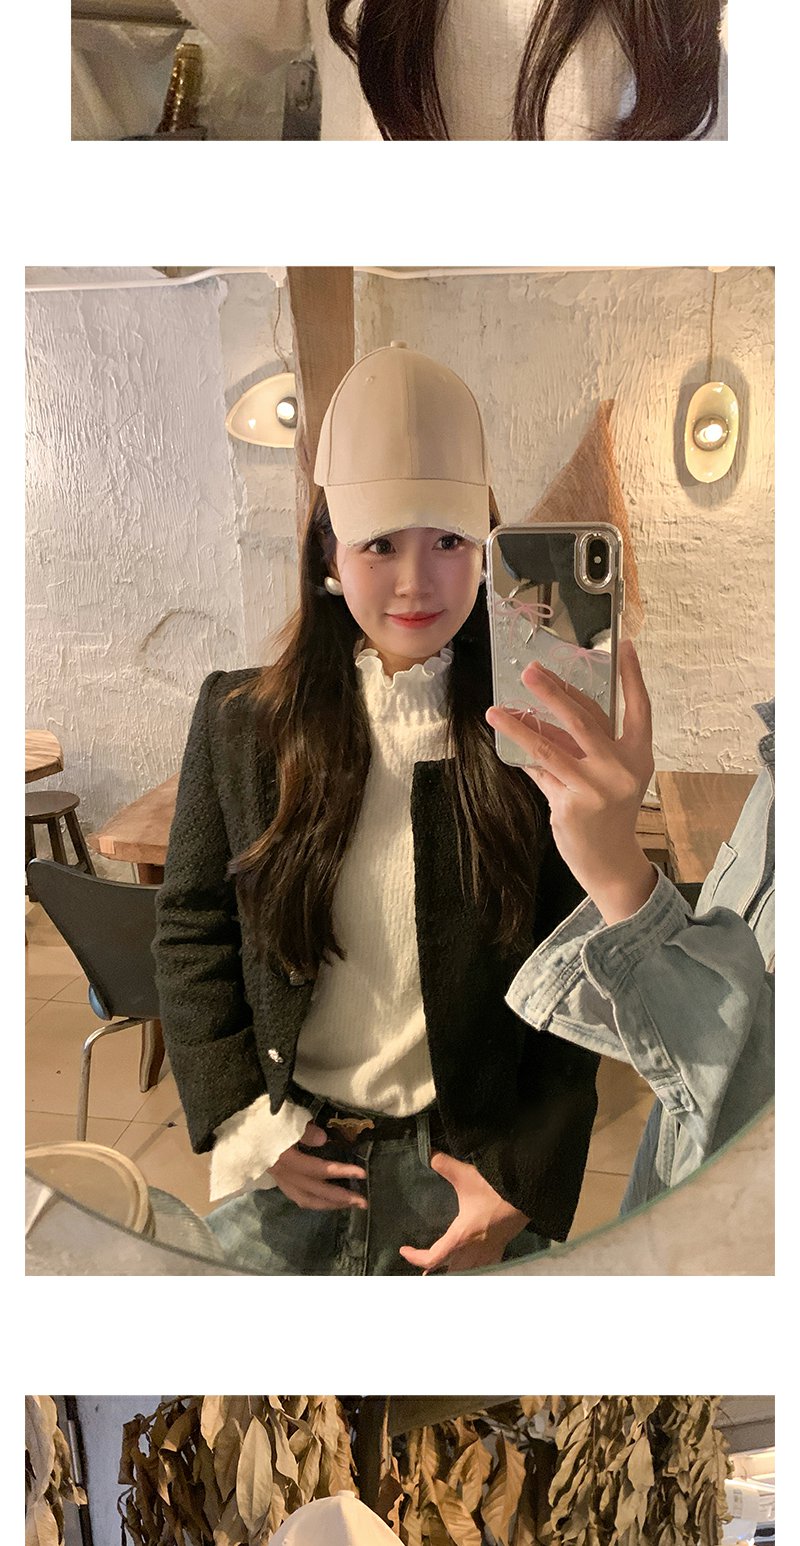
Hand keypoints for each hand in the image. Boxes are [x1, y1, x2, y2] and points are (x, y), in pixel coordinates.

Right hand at [268, 1122, 367, 1210]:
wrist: (236, 1122)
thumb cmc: (262, 1116)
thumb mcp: (283, 1117)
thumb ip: (303, 1131)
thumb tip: (323, 1140)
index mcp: (284, 1159)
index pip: (317, 1170)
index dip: (340, 1172)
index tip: (362, 1174)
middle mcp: (281, 1173)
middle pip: (314, 1191)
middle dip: (339, 1198)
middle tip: (363, 1202)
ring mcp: (277, 1178)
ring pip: (305, 1199)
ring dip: (328, 1204)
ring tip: (348, 1204)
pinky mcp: (276, 1178)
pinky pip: (296, 1196)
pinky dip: (313, 1201)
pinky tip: (325, 1200)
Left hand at [398, 1152, 529, 1271]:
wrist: (527, 1197)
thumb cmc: (496, 1190)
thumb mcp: (466, 1176)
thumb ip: (443, 1164)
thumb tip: (427, 1153)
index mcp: (460, 1236)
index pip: (432, 1258)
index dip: (415, 1257)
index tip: (404, 1249)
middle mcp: (472, 1250)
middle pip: (449, 1272)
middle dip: (435, 1272)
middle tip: (423, 1270)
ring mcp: (488, 1253)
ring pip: (467, 1272)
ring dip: (454, 1272)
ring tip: (442, 1270)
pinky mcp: (500, 1249)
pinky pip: (485, 1267)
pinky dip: (475, 1270)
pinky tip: (473, 1265)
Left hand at [486, 639, 657, 924]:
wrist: (611, 861)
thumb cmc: (608, 813)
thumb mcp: (607, 776)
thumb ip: (583, 746)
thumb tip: (545, 713)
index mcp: (639, 755)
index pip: (639, 708)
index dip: (633, 676)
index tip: (625, 645)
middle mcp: (622, 767)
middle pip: (584, 719)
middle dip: (554, 691)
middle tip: (530, 671)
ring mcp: (597, 787)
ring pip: (551, 746)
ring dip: (520, 724)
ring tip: (495, 710)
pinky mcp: (573, 804)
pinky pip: (541, 772)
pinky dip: (523, 756)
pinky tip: (505, 740)